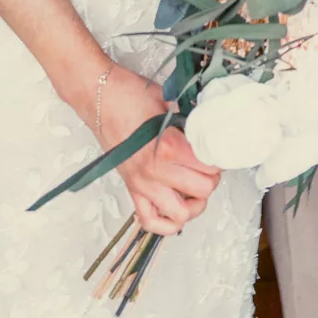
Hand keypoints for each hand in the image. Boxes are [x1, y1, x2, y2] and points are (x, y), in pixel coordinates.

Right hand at [97, 67, 220, 236]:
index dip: (218, 158)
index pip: (210, 167)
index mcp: (169, 147)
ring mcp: (142, 183)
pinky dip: (166, 223)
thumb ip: (190, 119)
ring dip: (193, 203)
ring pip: (181, 214)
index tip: (216, 150)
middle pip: (202, 191)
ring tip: (194, 186)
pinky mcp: (131, 188)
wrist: (98, 95)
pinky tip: (174, 207)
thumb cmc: (128, 94)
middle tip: (207, 165)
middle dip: (210, 178)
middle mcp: (156, 171)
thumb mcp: (169, 101)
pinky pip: (150, 221)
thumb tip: (208, 128)